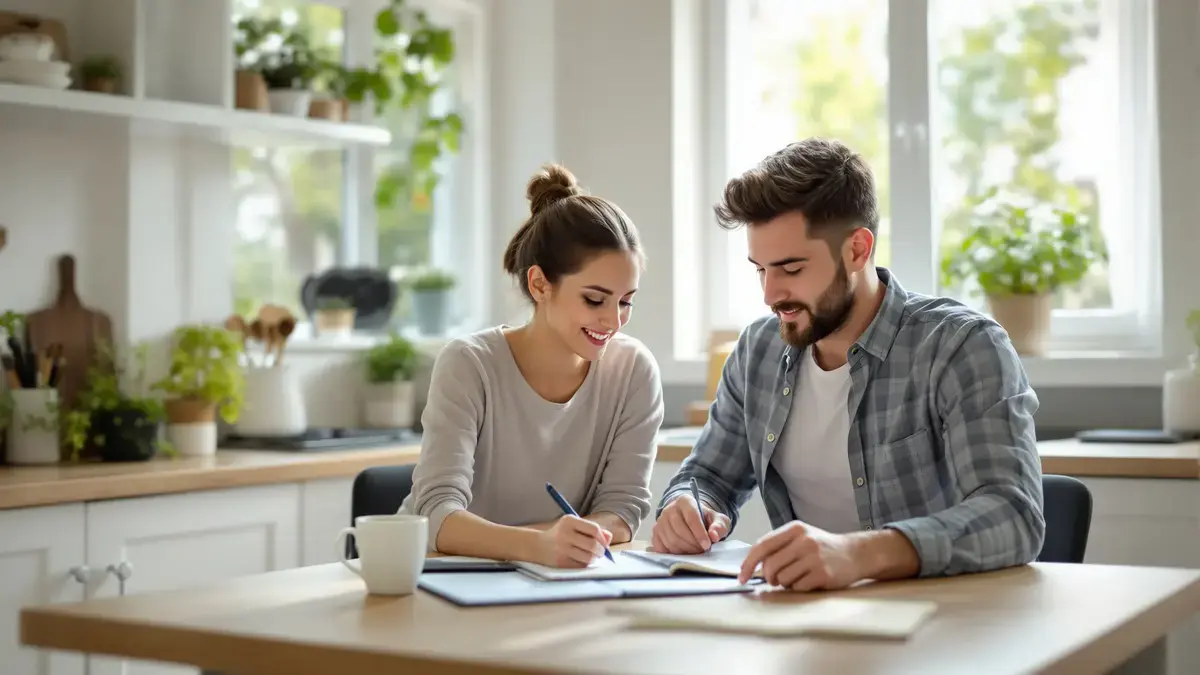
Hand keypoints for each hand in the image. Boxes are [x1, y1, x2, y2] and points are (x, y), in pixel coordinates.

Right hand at [534, 515, 612, 567]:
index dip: (603, 538)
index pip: (594, 529)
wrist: (537, 545)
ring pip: (588, 557)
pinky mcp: (560, 562)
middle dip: (601, 550)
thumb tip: (609, 537)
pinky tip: (582, 560)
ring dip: (594, 558)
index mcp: (569, 521)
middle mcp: (564, 534)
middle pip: (592, 545)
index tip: (605, 542)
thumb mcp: (574, 525)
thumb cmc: (561, 534)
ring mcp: (562, 549)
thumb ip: (592, 529)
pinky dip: (585, 564)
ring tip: (592, 556)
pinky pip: (581, 566)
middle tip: (601, 552)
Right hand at [650, 494, 730, 553]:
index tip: (707, 545)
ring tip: (695, 551)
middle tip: (702, 550)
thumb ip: (719, 526)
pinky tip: (683, 553)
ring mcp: (660, 521)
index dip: (699, 533)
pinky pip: (662, 547)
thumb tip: (713, 536)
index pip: (691, 517)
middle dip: (693, 544)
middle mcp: (669, 509)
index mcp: (685, 501)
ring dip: (685, 550)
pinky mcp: (655, 533)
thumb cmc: (706, 520)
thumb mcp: (718, 520)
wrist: (692, 521)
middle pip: (679, 530)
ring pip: (671, 540)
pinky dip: (673, 553)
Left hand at [738, 521, 861, 589]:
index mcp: (795, 529)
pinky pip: (798, 587)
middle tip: (776, 580)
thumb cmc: (822, 547)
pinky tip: (809, 581)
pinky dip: (799, 588)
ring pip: (782, 579)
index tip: (742, 577)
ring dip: (785, 583)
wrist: (856, 554)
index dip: (749, 563)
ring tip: (798, 577)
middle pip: (770, 566)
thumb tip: (752, 565)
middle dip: (769, 578)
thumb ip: (778, 546)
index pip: (762, 546)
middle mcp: (804, 541)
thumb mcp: (801, 537)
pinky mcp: (823, 574)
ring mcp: (815, 557)